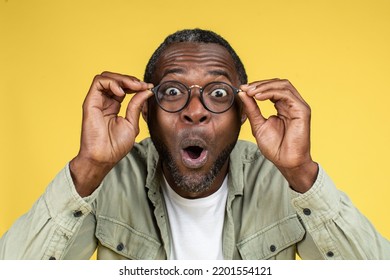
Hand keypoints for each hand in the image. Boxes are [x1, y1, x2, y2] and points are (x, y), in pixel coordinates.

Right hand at [70, 72, 152, 195]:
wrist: (104, 157)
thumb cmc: (116, 146)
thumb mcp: (132, 122)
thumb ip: (137, 105)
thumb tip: (146, 90)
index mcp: (114, 106)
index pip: (123, 87)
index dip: (136, 84)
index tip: (148, 87)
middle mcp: (104, 102)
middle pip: (115, 79)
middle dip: (130, 79)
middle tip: (142, 85)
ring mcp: (97, 101)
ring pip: (106, 77)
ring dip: (122, 78)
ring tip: (133, 87)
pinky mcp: (90, 102)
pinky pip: (98, 82)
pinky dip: (112, 82)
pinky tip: (122, 93)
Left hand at [239, 79, 317, 191]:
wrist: (286, 162)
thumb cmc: (274, 147)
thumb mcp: (258, 124)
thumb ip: (251, 108)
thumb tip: (243, 93)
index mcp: (283, 106)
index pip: (272, 88)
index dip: (257, 86)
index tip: (242, 88)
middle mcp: (292, 104)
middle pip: (278, 83)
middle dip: (260, 83)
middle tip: (246, 88)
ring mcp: (298, 106)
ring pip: (283, 85)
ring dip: (265, 86)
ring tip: (251, 92)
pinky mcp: (302, 111)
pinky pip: (287, 94)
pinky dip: (271, 93)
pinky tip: (258, 97)